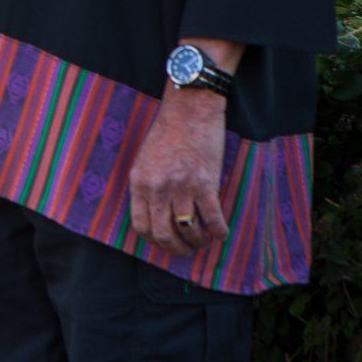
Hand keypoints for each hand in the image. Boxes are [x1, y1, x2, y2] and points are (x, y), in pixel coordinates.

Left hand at [129, 86, 228, 255]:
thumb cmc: (167, 132)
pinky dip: (218, 231)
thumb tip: (155, 212)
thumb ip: (147, 185)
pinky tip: (221, 233)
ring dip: (198, 242)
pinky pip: (212, 218)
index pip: (140, 225)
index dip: (153, 240)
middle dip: (176, 248)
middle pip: (163, 233)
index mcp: (139, 182)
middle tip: (186, 250)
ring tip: (204, 242)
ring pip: (188, 230)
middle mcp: (157, 188)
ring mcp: (181, 187)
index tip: (163, 242)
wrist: (189, 111)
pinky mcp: (205, 183)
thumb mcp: (145, 159)